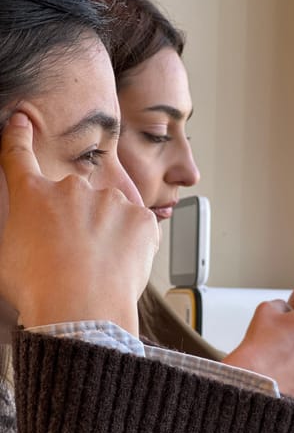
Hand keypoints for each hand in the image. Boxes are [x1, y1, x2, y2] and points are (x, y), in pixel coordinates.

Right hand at [0, 113, 157, 334]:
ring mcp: (109, 201)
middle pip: (76, 197)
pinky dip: (134, 245)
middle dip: (78, 220)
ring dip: (108, 232)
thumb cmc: (39, 290)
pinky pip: (139, 228)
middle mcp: (71, 188)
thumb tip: (33, 232)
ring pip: (111, 212)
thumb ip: (22, 230)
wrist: (79, 310)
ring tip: (101, 267)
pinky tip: (122, 267)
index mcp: (32, 195)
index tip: (22, 121)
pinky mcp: (141, 219)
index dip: (19, 137)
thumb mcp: (9, 255)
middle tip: (78, 256)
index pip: (19, 155)